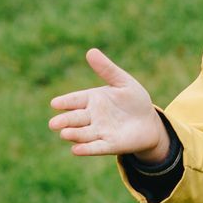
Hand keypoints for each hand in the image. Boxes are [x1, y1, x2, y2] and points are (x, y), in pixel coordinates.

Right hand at [49, 49, 167, 162]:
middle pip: (75, 118)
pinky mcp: (109, 145)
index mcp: (92, 99)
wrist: (149, 122)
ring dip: (74, 134)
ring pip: (83, 134)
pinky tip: (75, 150)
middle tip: (54, 124)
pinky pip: (96, 147)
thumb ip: (107, 69)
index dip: (65, 102)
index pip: (75, 99)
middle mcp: (92, 117)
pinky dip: (86, 149)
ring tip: (65, 134)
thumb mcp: (123, 82)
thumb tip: (90, 51)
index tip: (54, 103)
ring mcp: (99, 132)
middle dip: (65, 121)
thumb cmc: (134, 100)